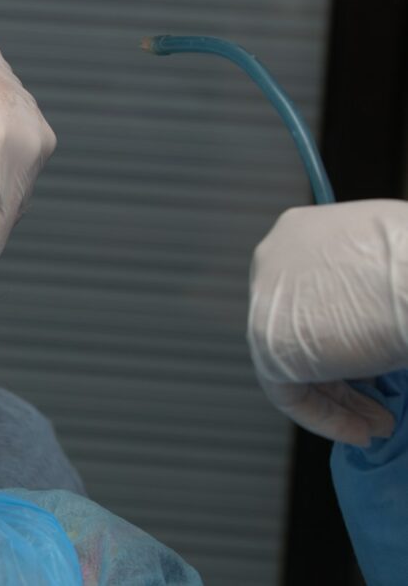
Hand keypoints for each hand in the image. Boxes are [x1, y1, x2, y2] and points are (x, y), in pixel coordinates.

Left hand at [248, 200, 407, 444]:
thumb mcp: (398, 263)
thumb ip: (374, 287)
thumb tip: (377, 329)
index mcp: (302, 230)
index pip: (312, 291)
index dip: (345, 332)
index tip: (376, 362)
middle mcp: (275, 257)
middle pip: (300, 325)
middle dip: (342, 370)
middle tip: (379, 399)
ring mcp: (265, 297)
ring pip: (295, 360)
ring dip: (341, 399)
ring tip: (380, 421)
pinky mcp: (266, 338)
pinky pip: (288, 390)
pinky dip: (325, 415)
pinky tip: (361, 429)